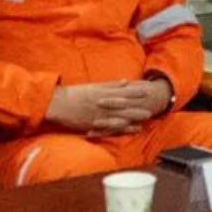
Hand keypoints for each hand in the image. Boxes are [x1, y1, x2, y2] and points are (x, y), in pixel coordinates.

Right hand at [46, 81, 160, 135]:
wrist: (59, 103)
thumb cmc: (76, 94)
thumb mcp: (94, 86)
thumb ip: (111, 85)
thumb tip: (125, 81)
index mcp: (104, 92)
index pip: (124, 91)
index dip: (137, 91)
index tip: (148, 90)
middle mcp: (104, 103)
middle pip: (125, 105)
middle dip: (139, 107)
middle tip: (151, 109)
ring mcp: (100, 114)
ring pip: (120, 116)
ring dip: (133, 118)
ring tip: (145, 120)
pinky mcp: (95, 123)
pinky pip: (111, 126)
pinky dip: (122, 128)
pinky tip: (130, 129)